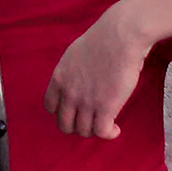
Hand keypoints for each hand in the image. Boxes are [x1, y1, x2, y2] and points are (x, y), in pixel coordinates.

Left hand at [45, 0, 171, 139]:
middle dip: (77, 126)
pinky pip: (101, 132)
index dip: (62, 112)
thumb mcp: (74, 54)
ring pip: (83, 131)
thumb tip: (75, 81)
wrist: (120, 36)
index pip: (50, 107)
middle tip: (91, 121)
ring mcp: (86, 102)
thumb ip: (70, 72)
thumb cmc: (102, 40)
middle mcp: (69, 93)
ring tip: (105, 124)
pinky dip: (108, 134)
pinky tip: (115, 129)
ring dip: (94, 130)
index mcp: (59, 78)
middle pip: (64, 124)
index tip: (74, 111)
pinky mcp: (105, 108)